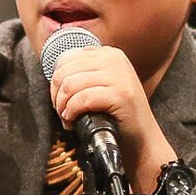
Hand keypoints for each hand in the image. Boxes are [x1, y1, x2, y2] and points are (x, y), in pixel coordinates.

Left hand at [48, 45, 175, 191]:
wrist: (142, 140)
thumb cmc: (115, 116)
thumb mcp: (100, 85)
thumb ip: (82, 74)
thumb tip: (54, 76)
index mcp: (108, 53)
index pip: (66, 59)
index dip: (56, 82)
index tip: (60, 100)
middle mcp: (114, 59)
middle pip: (65, 71)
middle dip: (57, 96)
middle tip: (62, 113)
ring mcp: (120, 75)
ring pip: (71, 84)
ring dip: (62, 106)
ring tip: (67, 119)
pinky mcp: (121, 94)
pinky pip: (82, 99)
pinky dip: (72, 113)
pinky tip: (73, 122)